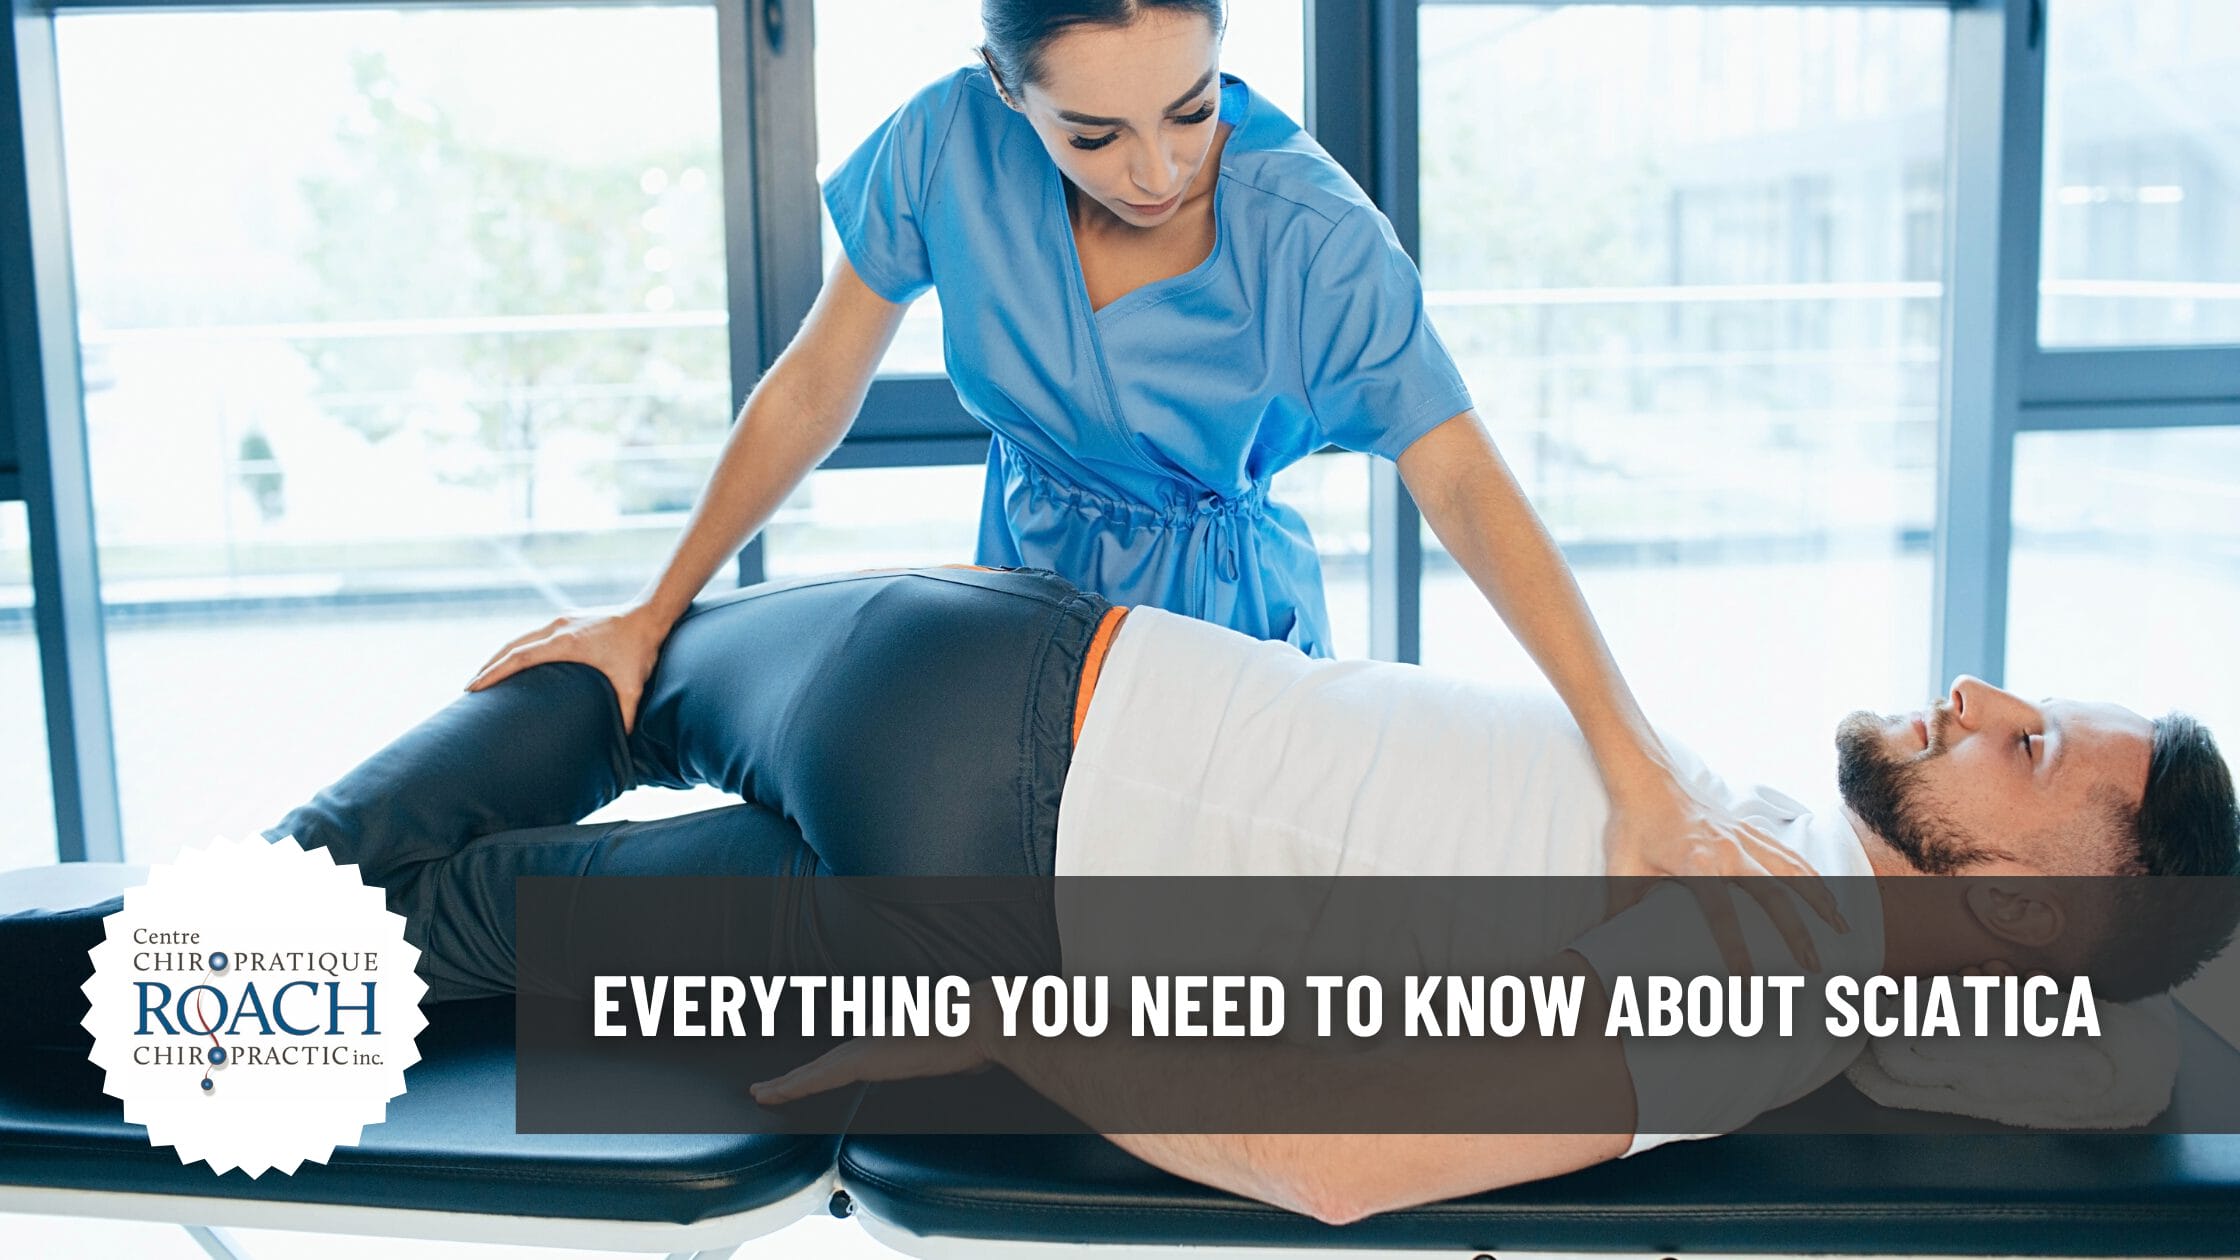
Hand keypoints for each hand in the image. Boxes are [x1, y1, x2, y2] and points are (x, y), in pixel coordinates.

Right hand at [463, 604, 668, 733]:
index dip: (493, 672)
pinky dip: (519, 648)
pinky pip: (535, 634)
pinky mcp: (568, 619)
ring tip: (485, 676)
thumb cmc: (639, 651)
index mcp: (565, 643)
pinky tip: (516, 661)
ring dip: (501, 656)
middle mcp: (557, 628)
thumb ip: (624, 716)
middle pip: (511, 647)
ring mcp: (561, 621)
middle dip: (488, 667)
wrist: (651, 614)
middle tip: (469, 689)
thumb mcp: (632, 687)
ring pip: (521, 638)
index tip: (472, 686)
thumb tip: (620, 744)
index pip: (518, 657)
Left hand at [749, 1030, 996, 1105]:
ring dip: (786, 1083)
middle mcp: (871, 1038)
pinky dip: (790, 1086)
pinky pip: (816, 1078)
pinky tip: (770, 1094)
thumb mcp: (958, 1050)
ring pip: (813, 1070)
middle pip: (823, 1063)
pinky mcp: (863, 1058)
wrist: (982, 1020)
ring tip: (761, 1093)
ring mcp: (865, 1046)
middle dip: (795, 1077)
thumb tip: (967, 1060)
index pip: (848, 1058)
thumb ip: (949, 1055)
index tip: (808, 1077)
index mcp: (890, 1038)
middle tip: (765, 1088)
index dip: (824, 1069)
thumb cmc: (976, 1033)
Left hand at [1602, 780, 1848, 975]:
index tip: (1747, 983)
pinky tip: (1829, 895)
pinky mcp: (1750, 829)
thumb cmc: (1632, 828)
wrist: (1646, 780)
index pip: (1721, 915)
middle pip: (1771, 895)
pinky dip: (1812, 875)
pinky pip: (1789, 853)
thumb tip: (1612, 947)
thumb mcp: (1620, 871)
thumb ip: (1622, 911)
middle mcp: (1726, 850)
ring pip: (1792, 871)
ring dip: (1819, 901)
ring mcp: (1743, 837)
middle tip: (1811, 966)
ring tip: (1841, 931)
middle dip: (1795, 932)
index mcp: (1694, 863)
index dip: (1735, 950)